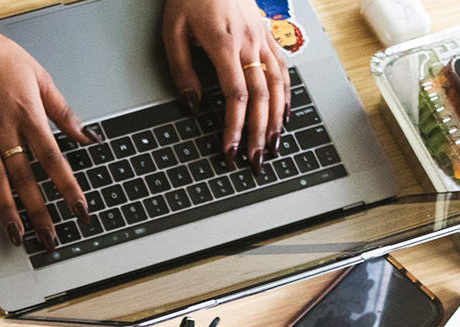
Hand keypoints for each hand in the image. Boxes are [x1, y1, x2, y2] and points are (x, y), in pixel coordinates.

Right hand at [0, 19, 95, 251]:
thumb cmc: (0, 57)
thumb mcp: (40, 77)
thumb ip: (62, 111)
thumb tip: (87, 135)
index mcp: (28, 114)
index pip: (53, 158)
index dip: (67, 186)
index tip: (79, 210)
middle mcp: (4, 128)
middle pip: (25, 177)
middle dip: (39, 210)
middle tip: (49, 238)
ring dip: (6, 210)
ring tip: (16, 235)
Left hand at [163, 0, 289, 171]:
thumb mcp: (173, 32)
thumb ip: (182, 70)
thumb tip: (192, 105)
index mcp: (225, 43)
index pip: (235, 95)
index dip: (235, 126)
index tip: (230, 150)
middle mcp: (250, 42)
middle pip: (261, 96)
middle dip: (259, 133)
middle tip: (255, 161)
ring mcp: (262, 38)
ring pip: (277, 85)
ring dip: (277, 119)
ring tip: (273, 145)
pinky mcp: (267, 34)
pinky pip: (282, 69)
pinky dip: (286, 95)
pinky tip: (285, 114)